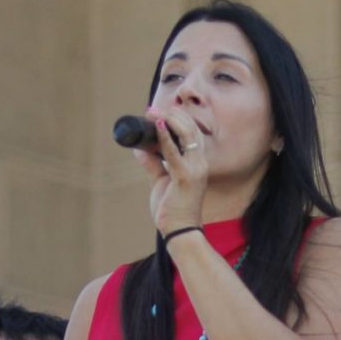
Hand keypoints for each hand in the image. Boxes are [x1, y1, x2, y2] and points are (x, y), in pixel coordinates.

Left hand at [133, 106, 207, 234]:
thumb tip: (140, 148)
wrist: (180, 231)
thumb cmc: (173, 209)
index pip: (191, 132)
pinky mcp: (185, 177)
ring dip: (169, 120)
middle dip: (172, 114)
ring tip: (154, 112)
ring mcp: (195, 169)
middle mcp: (200, 162)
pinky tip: (159, 126)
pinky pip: (175, 153)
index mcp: (197, 162)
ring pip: (187, 134)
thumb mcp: (161, 181)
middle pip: (191, 128)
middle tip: (152, 109)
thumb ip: (153, 163)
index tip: (158, 111)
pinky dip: (166, 138)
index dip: (177, 118)